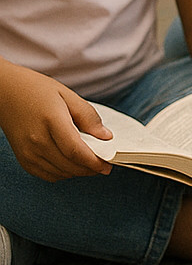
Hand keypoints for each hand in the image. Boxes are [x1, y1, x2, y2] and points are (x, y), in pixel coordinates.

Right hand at [0, 63, 113, 180]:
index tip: (108, 165)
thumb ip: (87, 116)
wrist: (5, 93)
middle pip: (69, 165)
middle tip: (104, 165)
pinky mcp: (23, 158)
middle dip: (90, 169)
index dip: (94, 162)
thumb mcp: (67, 95)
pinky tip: (70, 164)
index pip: (75, 150)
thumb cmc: (36, 90)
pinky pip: (46, 174)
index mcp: (51, 122)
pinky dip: (62, 173)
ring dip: (77, 172)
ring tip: (89, 163)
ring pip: (59, 173)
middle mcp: (37, 141)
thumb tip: (105, 136)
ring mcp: (28, 152)